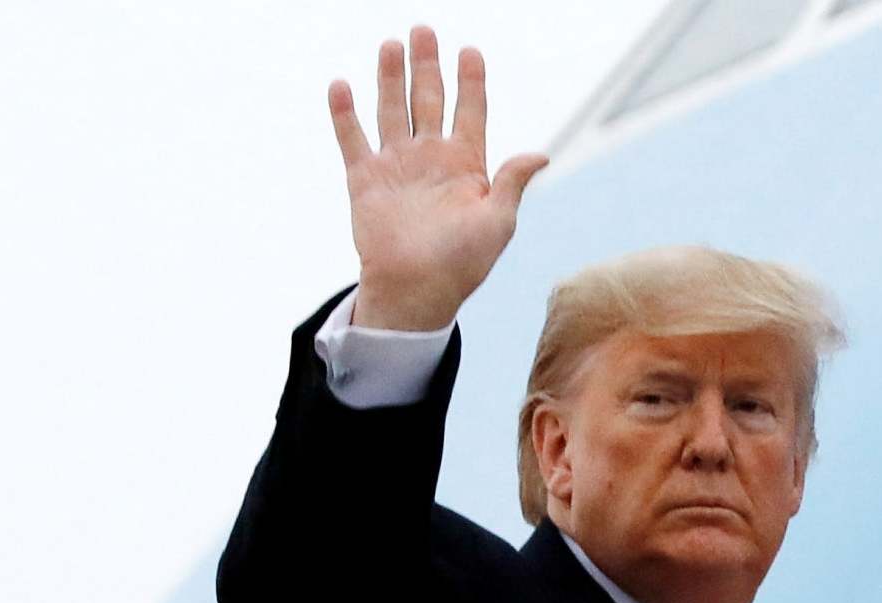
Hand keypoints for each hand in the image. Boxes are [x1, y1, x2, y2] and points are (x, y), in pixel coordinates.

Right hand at [327, 27, 548, 330]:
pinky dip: (345, 114)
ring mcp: (397, 166)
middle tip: (423, 30)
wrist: (417, 292)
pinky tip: (341, 86)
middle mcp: (430, 159)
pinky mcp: (365, 180)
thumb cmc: (463, 265)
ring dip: (390, 77)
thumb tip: (540, 154)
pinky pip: (353, 139)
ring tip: (391, 45)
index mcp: (466, 165)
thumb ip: (512, 183)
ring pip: (392, 109)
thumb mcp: (498, 224)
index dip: (470, 81)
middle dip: (427, 65)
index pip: (470, 111)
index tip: (470, 51)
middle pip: (429, 99)